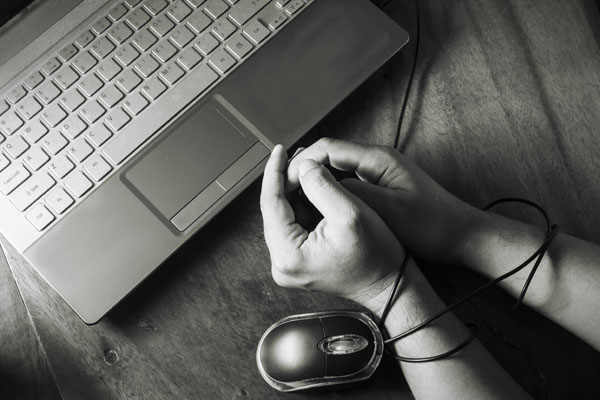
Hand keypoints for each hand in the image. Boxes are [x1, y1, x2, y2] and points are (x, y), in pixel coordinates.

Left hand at [260, 145, 404, 306]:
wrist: (389, 285)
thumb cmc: (376, 257)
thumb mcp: (351, 213)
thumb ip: (322, 186)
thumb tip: (303, 167)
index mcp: (288, 255)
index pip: (271, 203)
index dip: (275, 172)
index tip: (279, 150)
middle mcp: (282, 263)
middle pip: (274, 209)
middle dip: (285, 180)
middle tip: (297, 155)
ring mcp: (288, 264)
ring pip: (283, 215)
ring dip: (294, 190)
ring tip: (307, 167)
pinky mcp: (298, 261)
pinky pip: (293, 224)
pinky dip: (302, 204)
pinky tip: (311, 188)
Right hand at [286, 138, 484, 263]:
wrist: (459, 235)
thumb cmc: (432, 225)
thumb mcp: (390, 212)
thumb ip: (355, 194)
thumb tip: (323, 184)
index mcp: (378, 159)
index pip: (329, 148)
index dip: (303, 162)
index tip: (287, 180)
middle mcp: (376, 161)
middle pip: (329, 156)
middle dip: (305, 171)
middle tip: (287, 192)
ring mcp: (377, 173)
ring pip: (336, 170)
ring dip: (317, 182)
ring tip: (299, 201)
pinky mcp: (379, 187)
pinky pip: (347, 183)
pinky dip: (330, 192)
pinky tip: (322, 208)